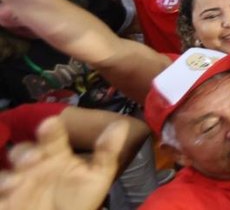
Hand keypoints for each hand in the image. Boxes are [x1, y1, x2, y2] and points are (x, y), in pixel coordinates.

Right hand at [0, 115, 129, 209]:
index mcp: (55, 155)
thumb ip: (107, 152)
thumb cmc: (80, 198)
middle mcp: (34, 166)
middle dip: (25, 153)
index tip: (51, 123)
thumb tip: (121, 125)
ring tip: (16, 183)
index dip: (49, 130)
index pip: (50, 137)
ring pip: (6, 175)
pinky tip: (9, 195)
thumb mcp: (97, 176)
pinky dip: (1, 198)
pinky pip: (0, 199)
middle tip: (34, 158)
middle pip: (23, 152)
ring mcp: (18, 185)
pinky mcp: (8, 202)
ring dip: (8, 177)